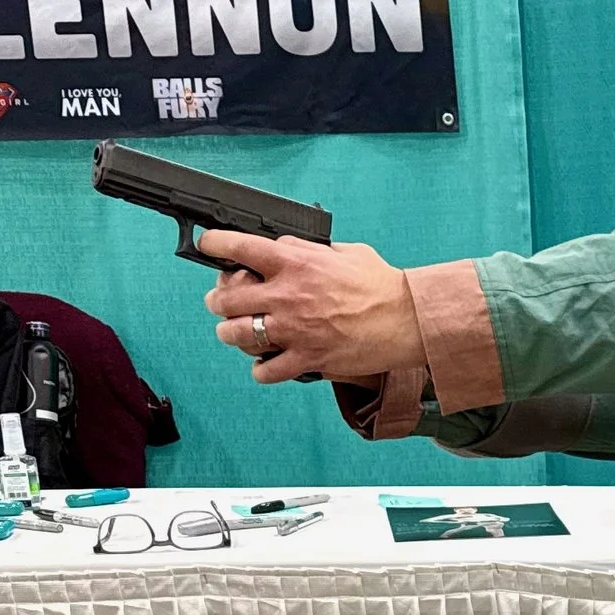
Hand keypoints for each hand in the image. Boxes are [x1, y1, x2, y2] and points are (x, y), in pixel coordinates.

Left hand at [200, 232, 424, 382]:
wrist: (407, 319)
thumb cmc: (380, 284)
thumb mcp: (342, 252)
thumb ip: (306, 249)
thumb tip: (282, 247)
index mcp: (294, 262)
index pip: (237, 247)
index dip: (213, 244)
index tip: (208, 245)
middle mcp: (287, 296)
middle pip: (225, 299)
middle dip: (217, 300)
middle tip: (221, 302)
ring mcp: (295, 330)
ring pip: (236, 335)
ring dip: (230, 333)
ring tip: (234, 332)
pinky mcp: (308, 359)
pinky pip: (266, 371)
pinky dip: (260, 369)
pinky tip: (264, 363)